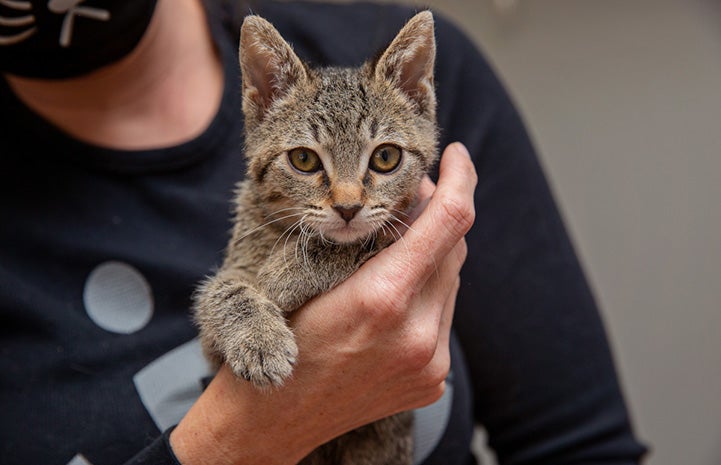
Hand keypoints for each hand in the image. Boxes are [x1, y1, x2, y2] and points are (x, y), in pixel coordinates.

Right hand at [170, 142, 477, 464]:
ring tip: (395, 244)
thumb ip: (365, 238)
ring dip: (432, 254)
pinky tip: (397, 289)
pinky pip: (443, 316)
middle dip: (437, 213)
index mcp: (383, 299)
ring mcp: (430, 362)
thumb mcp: (309, 274)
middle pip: (454, 247)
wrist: (274, 417)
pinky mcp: (432, 380)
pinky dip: (428, 291)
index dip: (460, 178)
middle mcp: (418, 334)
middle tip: (409, 194)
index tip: (456, 155)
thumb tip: (407, 201)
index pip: (448, 220)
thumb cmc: (280, 336)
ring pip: (451, 280)